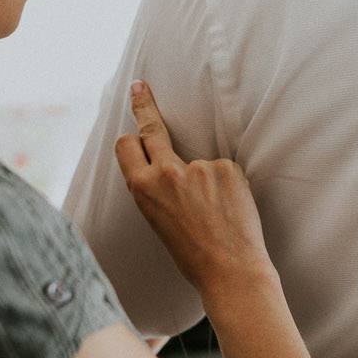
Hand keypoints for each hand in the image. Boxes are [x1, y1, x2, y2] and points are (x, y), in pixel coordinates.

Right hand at [113, 81, 274, 299]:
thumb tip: (165, 168)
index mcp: (142, 189)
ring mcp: (199, 167)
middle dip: (144, 104)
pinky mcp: (227, 167)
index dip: (131, 138)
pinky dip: (228, 186)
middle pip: (153, 128)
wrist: (231, 270)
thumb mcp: (158, 221)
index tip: (130, 122)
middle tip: (141, 86)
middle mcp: (167, 172)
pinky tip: (230, 210)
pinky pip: (224, 170)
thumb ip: (157, 190)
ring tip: (216, 214)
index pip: (127, 146)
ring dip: (206, 180)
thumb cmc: (194, 255)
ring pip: (199, 162)